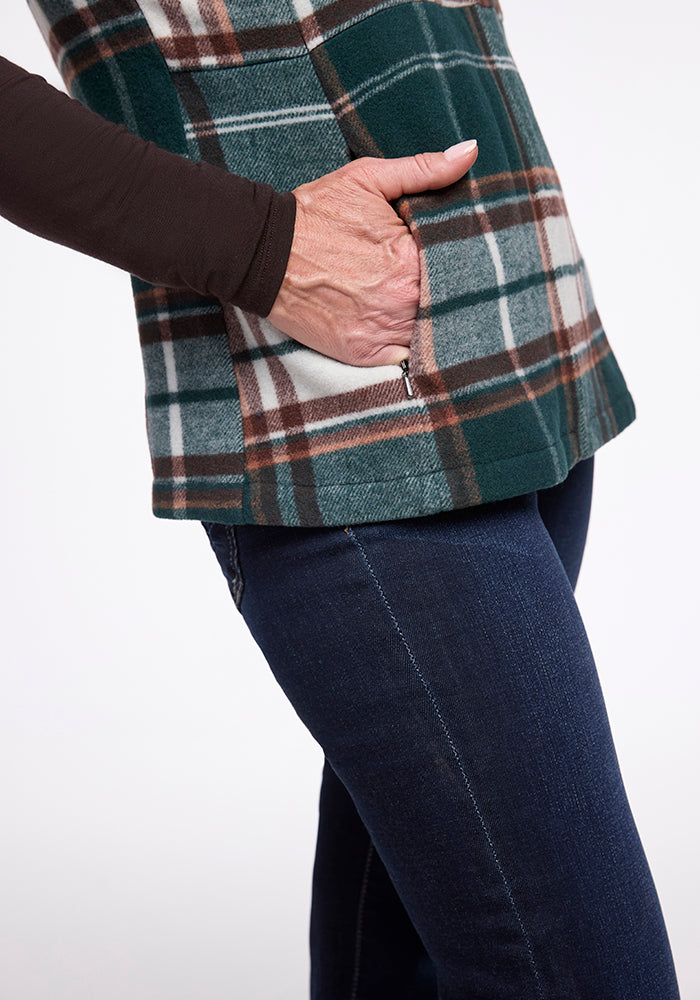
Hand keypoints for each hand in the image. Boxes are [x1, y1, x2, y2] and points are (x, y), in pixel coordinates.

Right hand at [267, 140, 478, 365]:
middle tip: (444, 286)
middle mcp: (402, 301)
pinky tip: (406, 331)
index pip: (457, 268)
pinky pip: (402, 359)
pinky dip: (408, 349)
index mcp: (412, 259)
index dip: (457, 265)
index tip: (452, 260)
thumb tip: (470, 152)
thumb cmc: (316, 214)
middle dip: (449, 296)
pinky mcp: (361, 353)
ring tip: (425, 308)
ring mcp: (382, 331)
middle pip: (446, 306)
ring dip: (431, 324)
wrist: (263, 253)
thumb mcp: (370, 178)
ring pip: (428, 335)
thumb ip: (425, 170)